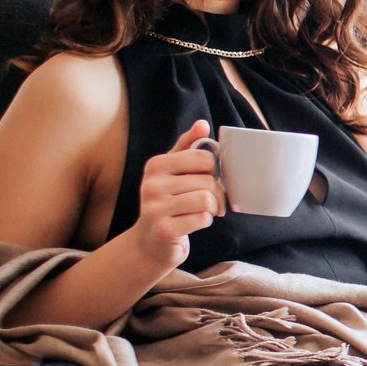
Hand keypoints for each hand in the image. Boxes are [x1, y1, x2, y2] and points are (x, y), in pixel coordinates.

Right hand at [131, 119, 221, 268]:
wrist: (151, 241)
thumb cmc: (168, 202)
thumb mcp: (174, 171)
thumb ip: (188, 146)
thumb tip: (202, 124)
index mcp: (156, 165)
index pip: (204, 158)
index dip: (213, 170)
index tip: (207, 179)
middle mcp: (151, 184)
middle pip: (207, 181)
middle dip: (216, 193)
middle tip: (210, 201)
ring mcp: (154, 208)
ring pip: (206, 199)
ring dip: (212, 208)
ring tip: (202, 211)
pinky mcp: (164, 229)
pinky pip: (202, 218)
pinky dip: (205, 221)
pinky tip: (193, 222)